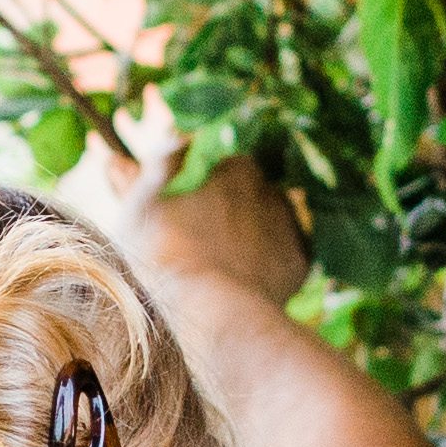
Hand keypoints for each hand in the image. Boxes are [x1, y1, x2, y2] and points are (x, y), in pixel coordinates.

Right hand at [94, 141, 308, 313]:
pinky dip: (265, 259)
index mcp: (234, 162)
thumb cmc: (168, 253)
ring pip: (264, 218)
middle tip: (199, 235)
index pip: (217, 159)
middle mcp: (269, 184)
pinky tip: (243, 277)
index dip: (198, 180)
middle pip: (244, 188)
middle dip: (226, 204)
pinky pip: (281, 250)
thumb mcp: (144, 202)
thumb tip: (178, 135)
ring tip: (220, 260)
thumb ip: (162, 161)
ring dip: (246, 230)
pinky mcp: (301, 257)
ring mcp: (289, 221)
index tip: (182, 203)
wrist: (215, 310)